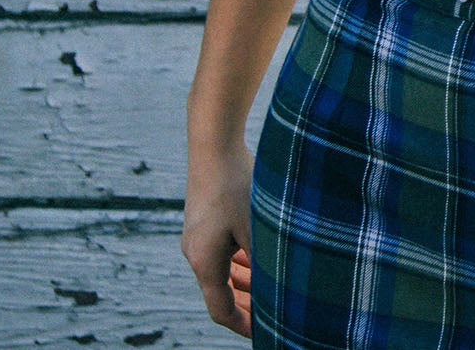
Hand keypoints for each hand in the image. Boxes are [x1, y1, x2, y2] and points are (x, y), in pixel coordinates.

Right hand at [181, 140, 254, 336]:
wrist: (213, 143)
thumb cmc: (235, 183)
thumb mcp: (254, 225)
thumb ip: (263, 258)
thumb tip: (279, 284)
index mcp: (204, 263)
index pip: (220, 310)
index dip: (243, 325)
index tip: (264, 332)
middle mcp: (195, 253)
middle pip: (220, 292)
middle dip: (246, 305)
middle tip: (272, 314)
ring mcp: (196, 235)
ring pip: (221, 270)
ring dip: (244, 280)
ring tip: (269, 286)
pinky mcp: (202, 218)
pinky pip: (220, 250)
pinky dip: (238, 258)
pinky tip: (257, 252)